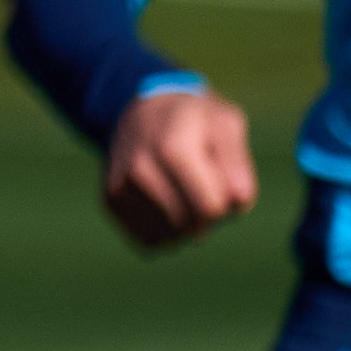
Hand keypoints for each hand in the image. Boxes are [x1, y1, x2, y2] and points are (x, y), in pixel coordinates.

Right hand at [101, 85, 253, 254]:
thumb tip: (240, 201)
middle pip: (190, 226)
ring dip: (188, 227)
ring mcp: (120, 187)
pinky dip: (166, 231)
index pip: (210, 208)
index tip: (225, 184)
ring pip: (169, 237)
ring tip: (186, 193)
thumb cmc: (194, 119)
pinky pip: (148, 239)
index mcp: (172, 149)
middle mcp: (139, 170)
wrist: (141, 110)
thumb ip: (237, 162)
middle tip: (207, 188)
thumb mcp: (225, 123)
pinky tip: (168, 204)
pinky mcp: (110, 201)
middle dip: (209, 217)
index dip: (229, 204)